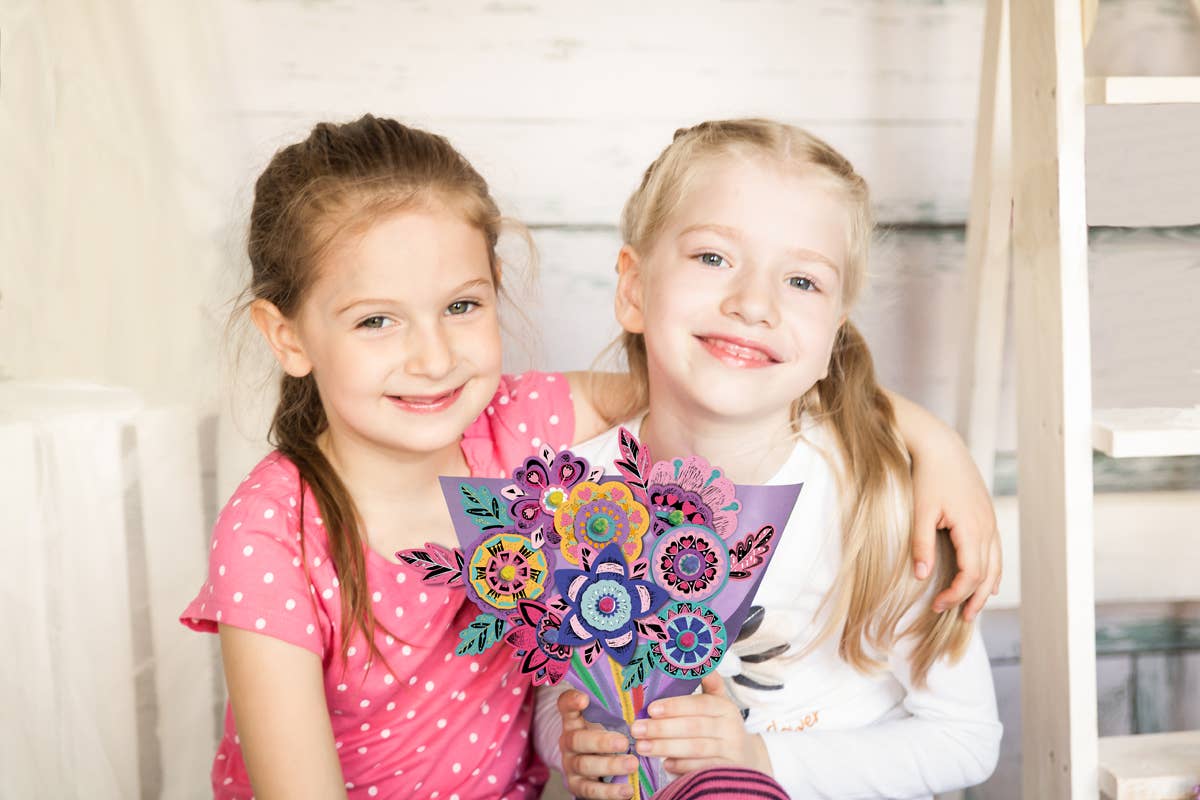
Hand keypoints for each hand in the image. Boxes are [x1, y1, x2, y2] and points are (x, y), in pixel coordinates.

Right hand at [557, 689, 636, 799]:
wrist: (592, 764)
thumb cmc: (602, 735)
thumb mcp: (603, 720)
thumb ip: (613, 710)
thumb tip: (638, 696)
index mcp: (573, 721)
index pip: (566, 706)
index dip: (572, 701)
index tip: (584, 699)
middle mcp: (568, 742)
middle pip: (578, 740)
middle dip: (602, 742)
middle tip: (625, 742)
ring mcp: (571, 765)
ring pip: (585, 765)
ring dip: (610, 765)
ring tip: (632, 764)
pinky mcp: (577, 786)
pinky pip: (591, 790)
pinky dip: (609, 792)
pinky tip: (627, 790)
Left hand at [629, 674, 769, 775]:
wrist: (746, 756)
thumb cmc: (720, 724)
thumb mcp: (718, 702)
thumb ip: (707, 683)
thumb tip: (694, 661)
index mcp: (725, 707)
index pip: (699, 705)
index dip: (675, 706)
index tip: (651, 709)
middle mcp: (731, 728)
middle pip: (694, 728)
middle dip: (662, 729)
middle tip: (636, 729)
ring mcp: (731, 752)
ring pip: (695, 749)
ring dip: (665, 748)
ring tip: (642, 747)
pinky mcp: (727, 772)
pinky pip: (701, 769)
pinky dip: (682, 766)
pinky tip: (665, 764)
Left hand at [909, 429, 1002, 621]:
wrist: (941, 446)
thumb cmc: (928, 476)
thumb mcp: (920, 511)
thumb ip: (921, 544)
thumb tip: (920, 576)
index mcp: (972, 528)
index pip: (971, 574)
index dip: (956, 595)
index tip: (938, 606)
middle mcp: (987, 527)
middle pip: (988, 575)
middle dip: (975, 599)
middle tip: (960, 619)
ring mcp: (990, 521)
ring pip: (996, 564)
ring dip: (987, 588)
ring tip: (974, 607)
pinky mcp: (987, 515)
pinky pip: (996, 550)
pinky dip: (992, 570)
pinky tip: (987, 580)